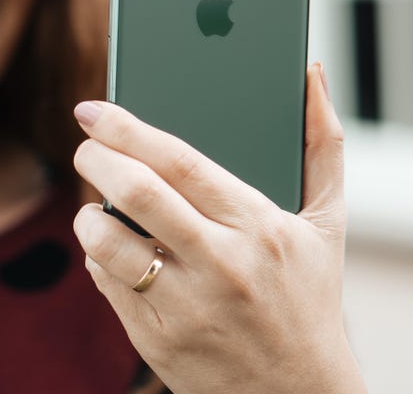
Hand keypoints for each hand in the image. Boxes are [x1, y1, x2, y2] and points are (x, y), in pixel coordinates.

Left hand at [71, 64, 366, 393]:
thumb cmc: (311, 297)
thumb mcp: (327, 223)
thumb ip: (323, 143)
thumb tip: (311, 71)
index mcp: (260, 226)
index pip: (180, 161)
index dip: (128, 128)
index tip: (94, 109)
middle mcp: (222, 265)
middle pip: (137, 193)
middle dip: (96, 158)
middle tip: (85, 145)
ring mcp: (187, 307)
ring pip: (108, 243)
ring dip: (86, 214)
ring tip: (92, 203)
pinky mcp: (158, 342)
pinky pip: (107, 284)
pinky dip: (97, 257)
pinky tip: (110, 248)